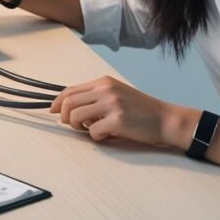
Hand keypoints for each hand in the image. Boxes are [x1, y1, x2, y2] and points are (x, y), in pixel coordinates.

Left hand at [50, 76, 188, 146]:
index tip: (53, 111)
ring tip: (91, 130)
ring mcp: (111, 104)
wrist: (166, 119)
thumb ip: (96, 97)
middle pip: (68, 102)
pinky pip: (92, 131)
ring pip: (75, 116)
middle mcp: (106, 89)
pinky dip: (96, 137)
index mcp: (104, 82)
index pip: (70, 89)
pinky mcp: (117, 120)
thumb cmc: (142, 110)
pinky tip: (108, 135)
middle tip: (72, 126)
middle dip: (64, 117)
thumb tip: (70, 108)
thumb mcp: (117, 95)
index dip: (57, 102)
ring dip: (78, 128)